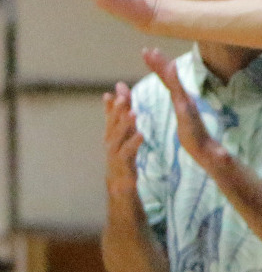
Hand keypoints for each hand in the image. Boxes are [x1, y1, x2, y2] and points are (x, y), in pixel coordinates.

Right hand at [102, 81, 144, 198]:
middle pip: (113, 124)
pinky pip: (126, 154)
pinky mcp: (122, 166)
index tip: (118, 86)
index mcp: (112, 134)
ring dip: (124, 124)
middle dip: (117, 109)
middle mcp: (110, 143)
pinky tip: (141, 134)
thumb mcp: (124, 136)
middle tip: (123, 95)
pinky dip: (132, 143)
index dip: (115, 101)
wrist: (120, 186)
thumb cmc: (123, 156)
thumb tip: (120, 96)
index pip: (112, 115)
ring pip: (117, 138)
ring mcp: (114, 155)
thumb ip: (122, 117)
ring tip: (133, 112)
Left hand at [142, 47, 230, 173]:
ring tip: (153, 53)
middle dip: (158, 62)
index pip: (168, 81)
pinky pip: (178, 91)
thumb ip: (183, 109)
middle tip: (147, 49)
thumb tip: (181, 101)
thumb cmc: (195, 139)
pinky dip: (174, 78)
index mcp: (181, 100)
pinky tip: (170, 68)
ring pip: (172, 81)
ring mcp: (186, 102)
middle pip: (169, 77)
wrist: (206, 151)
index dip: (159, 67)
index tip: (150, 54)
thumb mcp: (185, 121)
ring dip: (163, 66)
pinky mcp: (187, 109)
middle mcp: (184, 98)